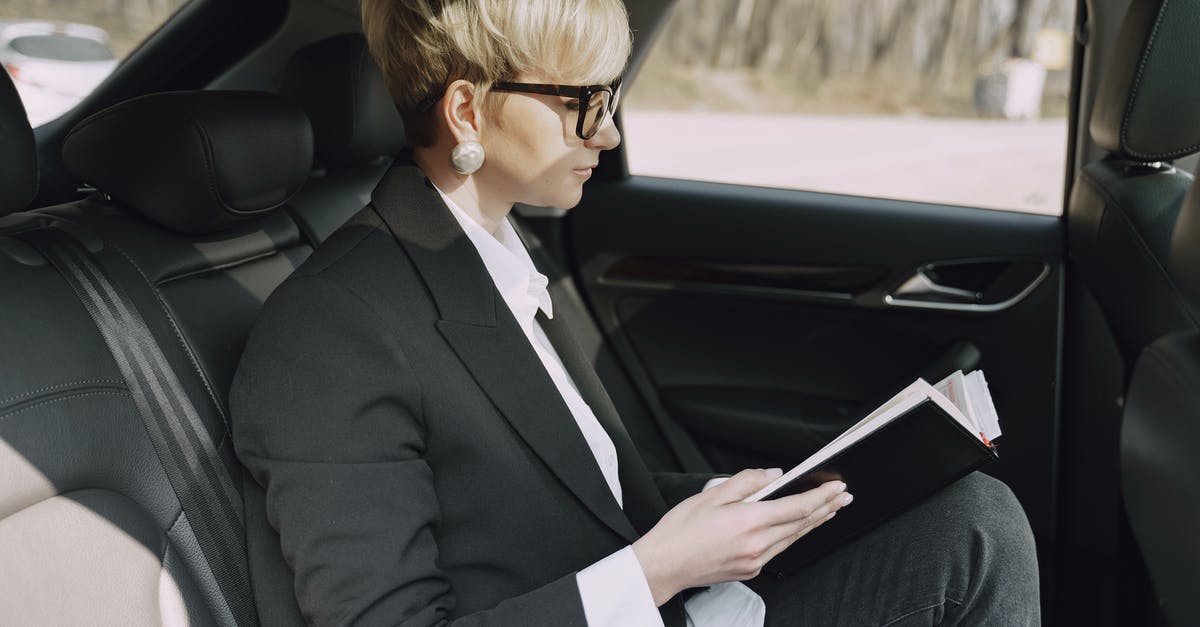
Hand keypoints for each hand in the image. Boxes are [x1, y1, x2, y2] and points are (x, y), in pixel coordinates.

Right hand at [632, 468, 852, 604]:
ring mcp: (755, 560)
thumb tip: (772, 476)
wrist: (663, 565)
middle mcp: (756, 544)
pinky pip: (779, 549)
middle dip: (826, 508)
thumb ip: (746, 482)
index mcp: (748, 522)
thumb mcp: (710, 495)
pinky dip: (793, 535)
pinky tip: (797, 527)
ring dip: (814, 522)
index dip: (821, 496)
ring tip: (829, 509)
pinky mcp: (750, 570)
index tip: (837, 487)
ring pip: (794, 538)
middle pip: (802, 524)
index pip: (797, 507)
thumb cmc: (679, 531)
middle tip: (845, 497)